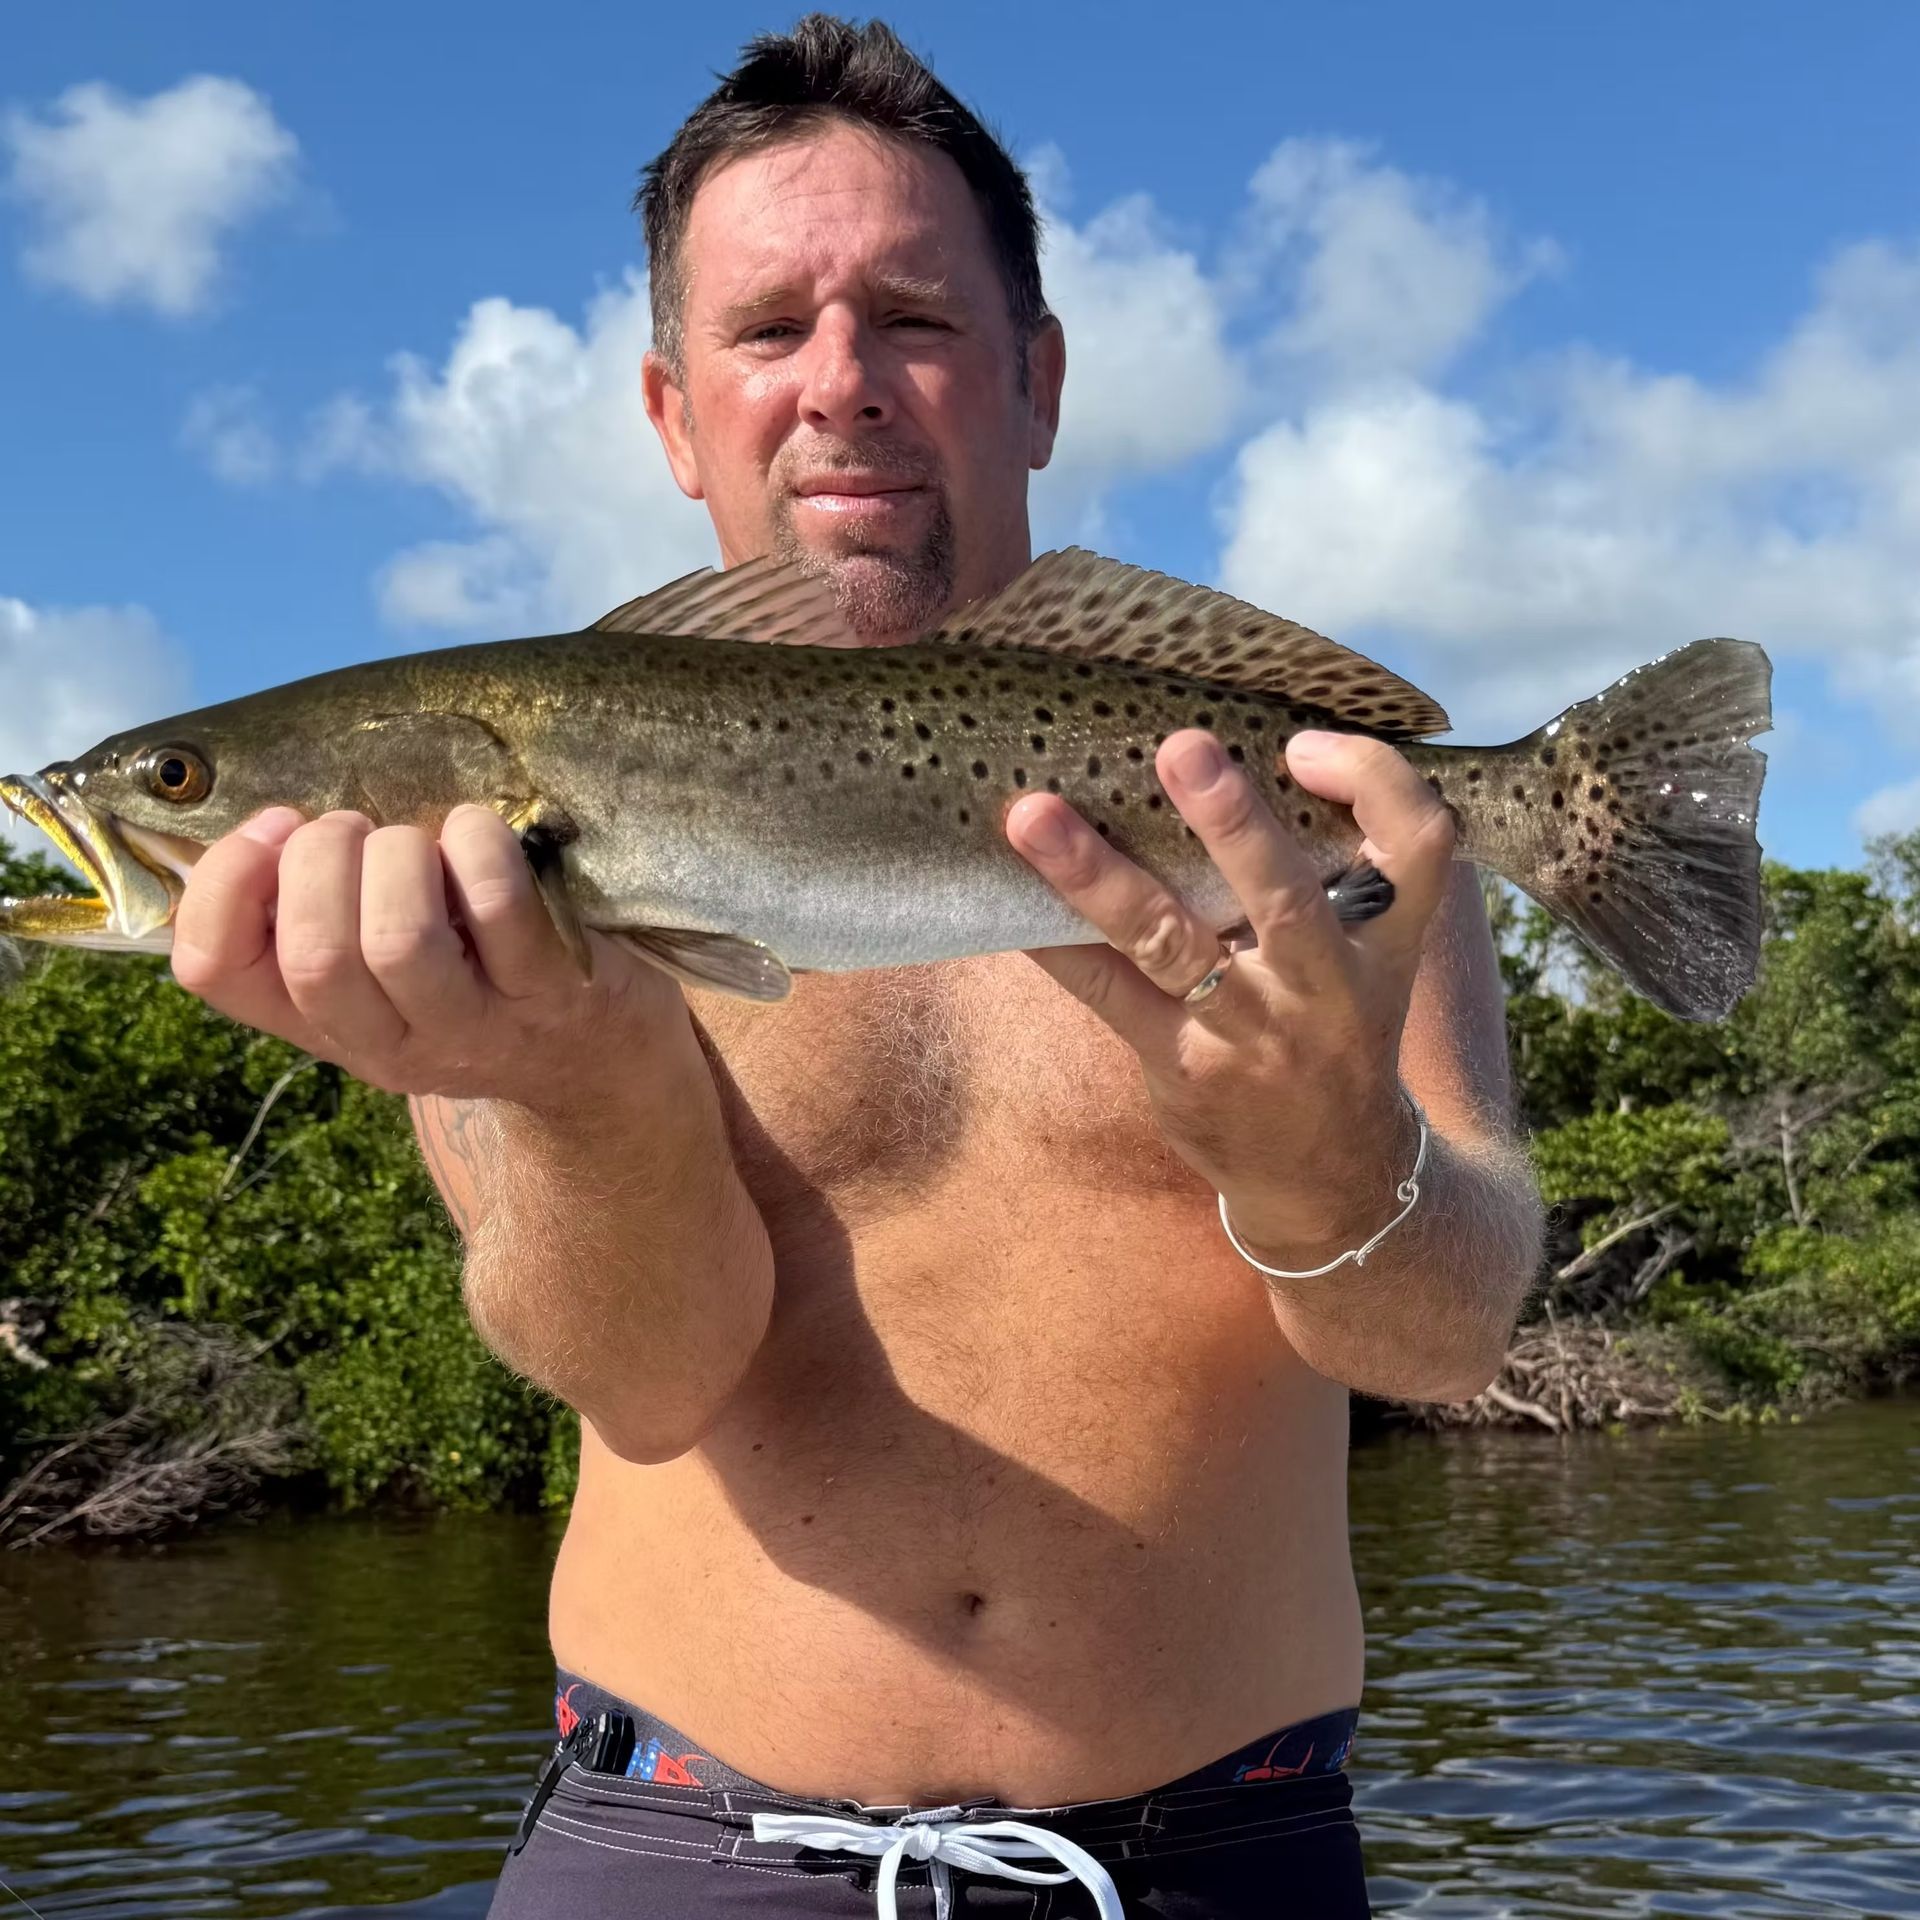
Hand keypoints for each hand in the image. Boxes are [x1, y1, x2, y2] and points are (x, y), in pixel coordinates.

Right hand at [171, 805, 686, 1106]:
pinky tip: (479, 832)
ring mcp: (473, 1025)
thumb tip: (269, 824)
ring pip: (399, 940)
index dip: (222, 883)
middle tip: (359, 831)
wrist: (597, 1062)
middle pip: (315, 956)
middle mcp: (386, 1041)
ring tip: (418, 841)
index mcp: (322, 1025)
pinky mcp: (551, 992)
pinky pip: (499, 908)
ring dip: (400, 857)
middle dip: (325, 859)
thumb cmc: (473, 976)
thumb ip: (318, 913)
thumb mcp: (378, 969)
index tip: (274, 827)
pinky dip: (478, 847)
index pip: (216, 970)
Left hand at [1005, 728, 1455, 1266]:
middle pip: (1287, 896)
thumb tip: (1248, 747)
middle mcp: (1328, 988)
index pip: (1420, 843)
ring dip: (1098, 876)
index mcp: (1387, 940)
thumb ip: (1340, 863)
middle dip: (1234, 822)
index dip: (1371, 780)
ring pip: (1172, 943)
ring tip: (1033, 815)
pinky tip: (1008, 902)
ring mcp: (1253, 1034)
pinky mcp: (1184, 1069)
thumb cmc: (1337, 1028)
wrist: (1333, 1181)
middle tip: (1179, 746)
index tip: (1301, 743)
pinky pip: (1108, 993)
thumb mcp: (1374, 954)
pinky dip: (1057, 944)